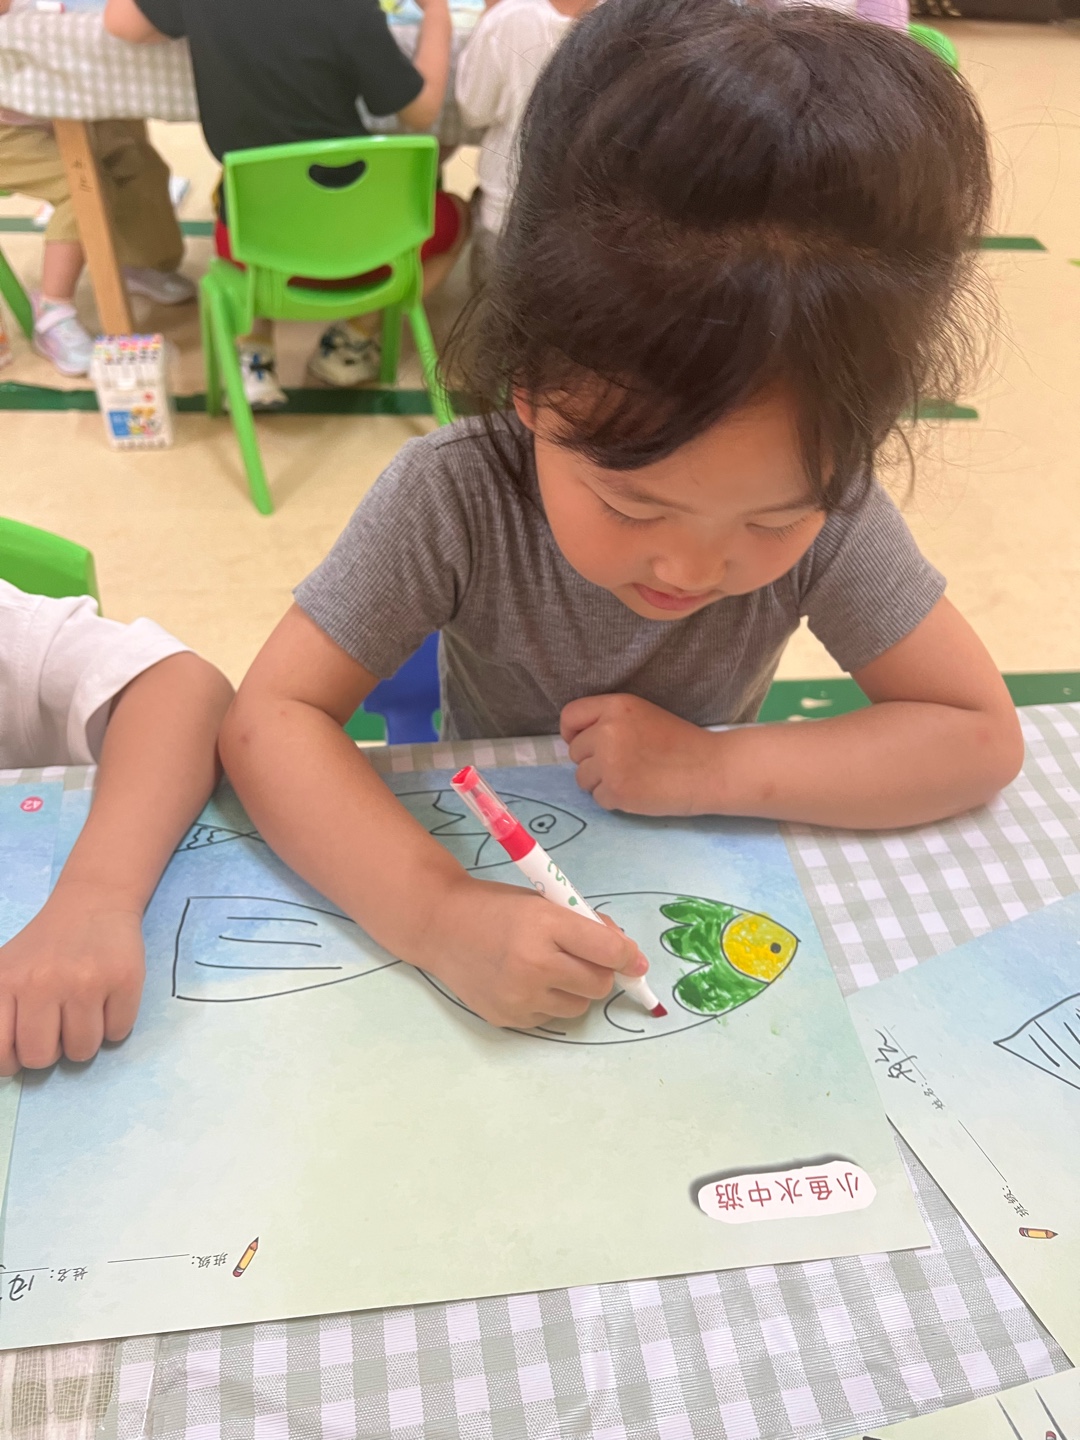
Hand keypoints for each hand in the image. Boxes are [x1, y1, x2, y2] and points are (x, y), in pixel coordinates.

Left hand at [0, 881, 144, 1074]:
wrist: (94, 901)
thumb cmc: (46, 945)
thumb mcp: (6, 970)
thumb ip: (0, 1010)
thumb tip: (5, 1062)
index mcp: (7, 981)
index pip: (0, 1051)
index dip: (12, 1061)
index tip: (24, 1047)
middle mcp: (43, 983)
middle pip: (41, 1058)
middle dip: (51, 1051)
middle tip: (58, 1026)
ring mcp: (87, 982)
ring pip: (83, 1050)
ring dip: (85, 1039)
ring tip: (84, 1010)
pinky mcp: (125, 980)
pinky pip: (118, 1033)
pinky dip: (114, 1025)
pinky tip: (108, 1000)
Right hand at [423, 875, 648, 1028]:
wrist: (439, 926)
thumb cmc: (497, 908)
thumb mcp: (543, 903)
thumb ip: (584, 926)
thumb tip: (626, 955)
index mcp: (545, 924)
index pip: (608, 950)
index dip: (628, 955)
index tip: (634, 960)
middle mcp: (534, 964)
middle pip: (599, 984)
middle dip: (601, 972)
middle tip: (584, 959)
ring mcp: (519, 996)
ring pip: (579, 1006)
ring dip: (575, 990)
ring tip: (549, 969)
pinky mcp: (508, 1018)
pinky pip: (550, 1017)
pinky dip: (548, 1002)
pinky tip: (525, 982)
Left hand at [561, 693, 716, 814]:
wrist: (709, 769)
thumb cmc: (681, 742)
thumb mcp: (643, 715)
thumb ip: (610, 721)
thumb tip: (577, 740)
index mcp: (615, 706)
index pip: (570, 715)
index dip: (572, 732)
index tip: (582, 743)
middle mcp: (607, 731)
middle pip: (575, 752)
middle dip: (592, 761)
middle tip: (623, 765)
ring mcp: (609, 762)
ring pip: (582, 778)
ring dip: (601, 783)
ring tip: (631, 778)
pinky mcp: (616, 790)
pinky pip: (598, 798)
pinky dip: (614, 800)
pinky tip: (638, 791)